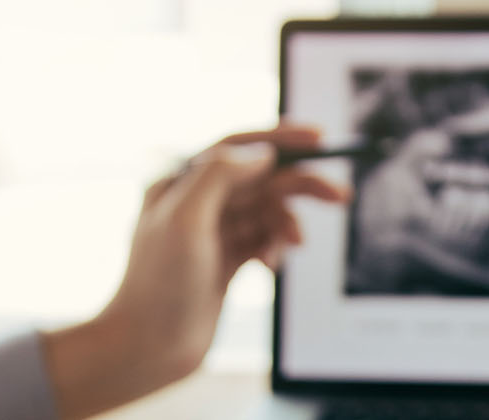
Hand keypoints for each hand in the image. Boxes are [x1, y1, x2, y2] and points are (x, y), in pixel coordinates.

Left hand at [43, 125, 347, 418]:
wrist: (148, 348)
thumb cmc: (157, 286)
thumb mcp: (185, 221)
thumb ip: (219, 176)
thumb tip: (261, 153)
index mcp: (179, 182)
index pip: (237, 146)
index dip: (280, 139)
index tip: (319, 139)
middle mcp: (195, 202)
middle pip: (260, 178)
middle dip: (300, 183)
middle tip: (340, 195)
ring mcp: (211, 232)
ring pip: (265, 211)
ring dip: (287, 222)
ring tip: (296, 244)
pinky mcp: (224, 260)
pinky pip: (263, 240)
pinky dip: (274, 247)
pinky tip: (270, 266)